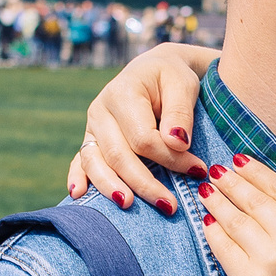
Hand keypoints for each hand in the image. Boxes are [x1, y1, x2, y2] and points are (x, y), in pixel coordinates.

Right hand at [68, 44, 215, 211]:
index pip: (143, 139)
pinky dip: (78, 178)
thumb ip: (180, 112)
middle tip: (169, 206)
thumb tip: (176, 143)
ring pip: (95, 162)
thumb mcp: (183, 85)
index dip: (170, 159)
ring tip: (128, 204)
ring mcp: (92, 127)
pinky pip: (80, 161)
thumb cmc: (172, 78)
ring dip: (111, 187)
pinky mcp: (90, 139)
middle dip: (144, 183)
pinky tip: (78, 195)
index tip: (197, 169)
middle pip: (118, 155)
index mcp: (123, 93)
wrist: (155, 69)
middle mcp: (101, 110)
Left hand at [195, 158, 275, 275]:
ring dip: (217, 201)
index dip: (257, 172)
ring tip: (205, 191)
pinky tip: (206, 222)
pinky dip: (212, 232)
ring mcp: (271, 258)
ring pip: (235, 220)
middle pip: (254, 199)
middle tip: (215, 171)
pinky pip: (223, 248)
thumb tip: (274, 199)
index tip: (240, 161)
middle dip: (231, 182)